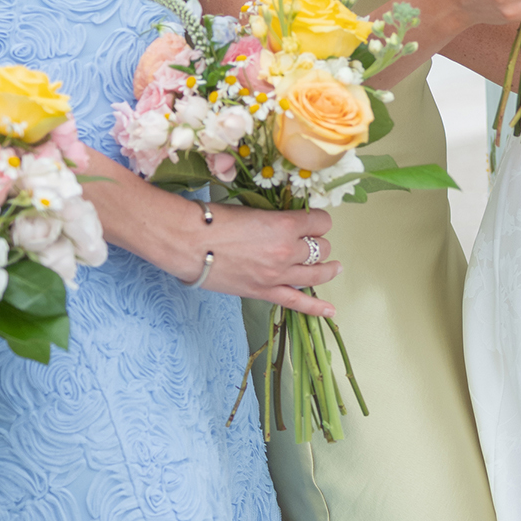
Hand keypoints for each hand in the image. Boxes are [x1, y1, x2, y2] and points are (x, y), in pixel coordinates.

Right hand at [192, 203, 340, 313]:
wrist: (187, 243)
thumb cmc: (213, 220)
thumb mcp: (252, 209)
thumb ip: (274, 218)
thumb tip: (285, 222)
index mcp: (285, 225)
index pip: (321, 222)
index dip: (318, 220)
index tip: (311, 220)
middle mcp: (287, 251)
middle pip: (321, 248)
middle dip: (318, 242)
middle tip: (309, 240)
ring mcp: (277, 275)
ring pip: (317, 273)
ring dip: (327, 268)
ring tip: (333, 266)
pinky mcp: (264, 292)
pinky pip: (297, 302)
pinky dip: (316, 308)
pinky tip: (330, 311)